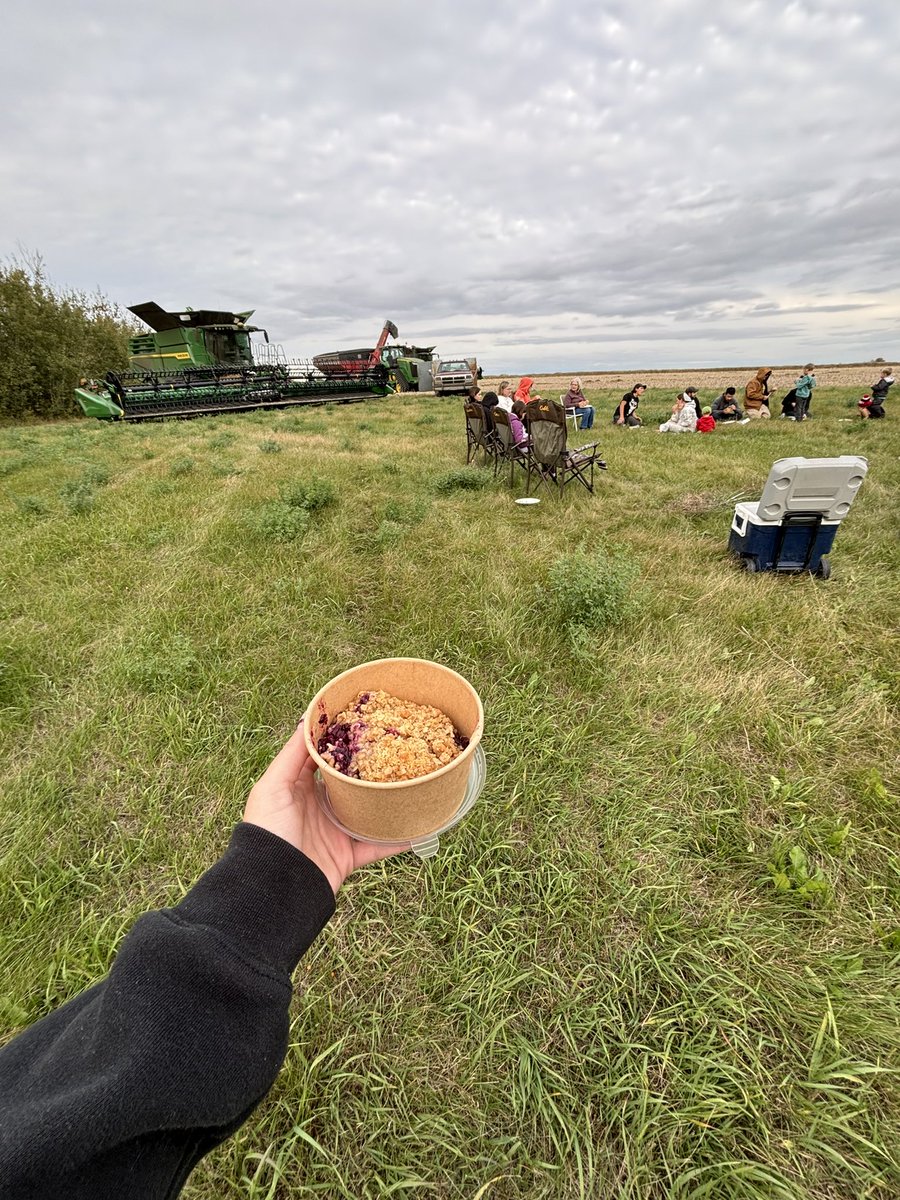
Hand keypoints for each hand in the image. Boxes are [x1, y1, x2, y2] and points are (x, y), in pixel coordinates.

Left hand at [244, 724, 408, 894]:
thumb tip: (307, 720)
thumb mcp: (272, 787)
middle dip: (370, 768)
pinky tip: (420, 824)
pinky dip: (399, 838)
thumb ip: (291, 755)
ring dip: (388, 801)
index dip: (340, 741)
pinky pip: (379, 845)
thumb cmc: (268, 830)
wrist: (273, 885)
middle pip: (351, 783)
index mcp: (299, 788)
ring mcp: (336, 832)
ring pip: (369, 811)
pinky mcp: (349, 856)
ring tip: (413, 781)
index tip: (363, 721)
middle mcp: (319, 807)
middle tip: (397, 746)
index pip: (323, 758)